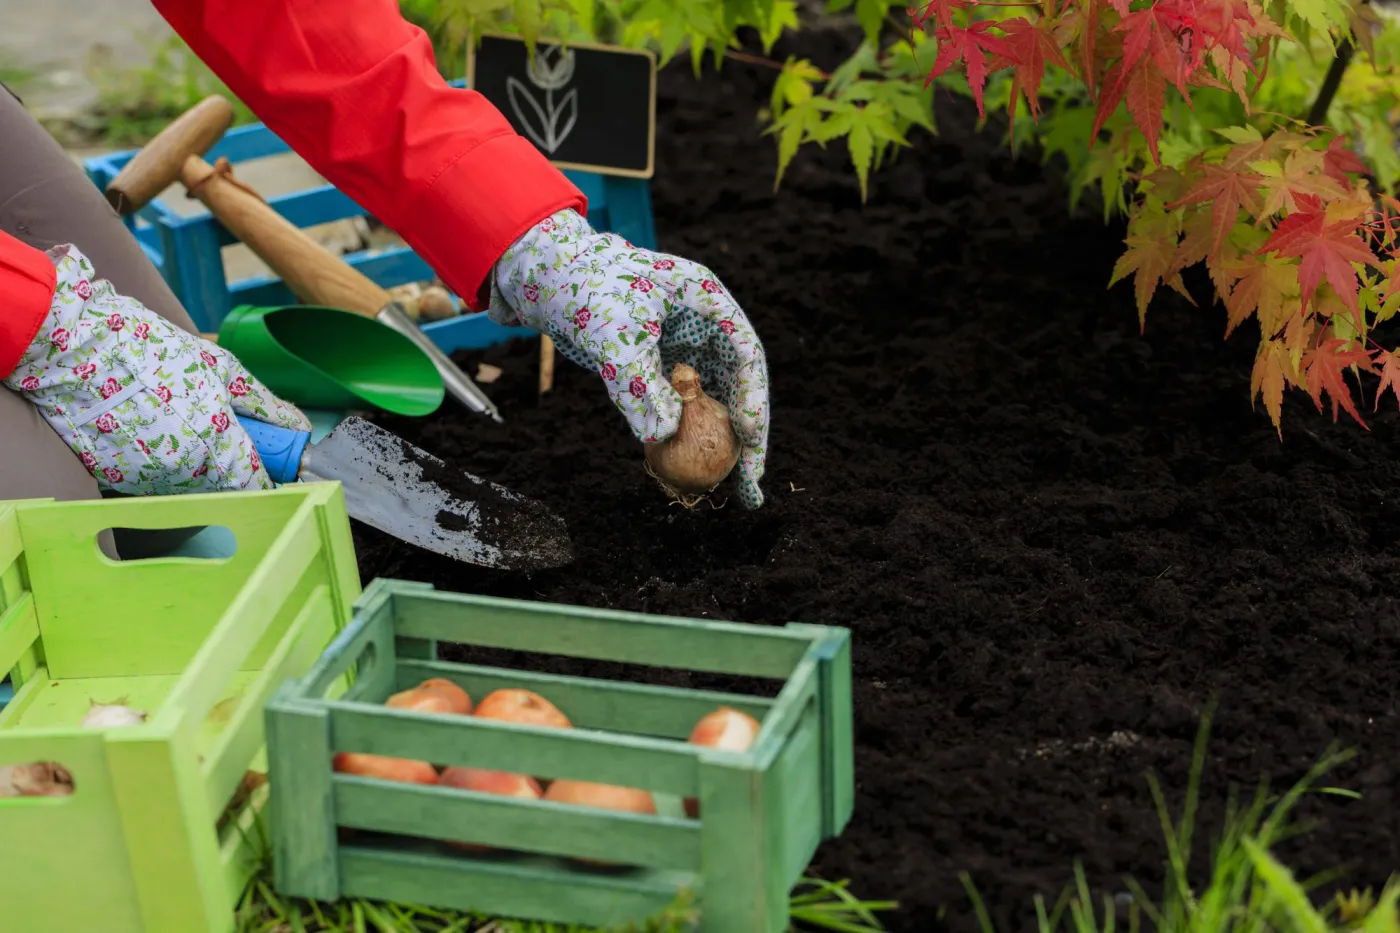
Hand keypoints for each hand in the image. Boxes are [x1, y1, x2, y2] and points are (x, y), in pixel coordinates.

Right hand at [4, 245, 310, 495]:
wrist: (73, 347)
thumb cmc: (150, 348)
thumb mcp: (219, 366)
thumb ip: (264, 403)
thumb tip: (299, 425)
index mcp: (215, 442)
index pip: (255, 483)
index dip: (268, 476)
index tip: (271, 466)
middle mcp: (183, 470)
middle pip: (223, 487)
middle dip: (231, 469)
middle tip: (222, 434)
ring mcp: (147, 478)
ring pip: (188, 487)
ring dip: (195, 468)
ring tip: (177, 422)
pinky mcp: (116, 479)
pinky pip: (153, 481)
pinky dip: (160, 464)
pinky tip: (149, 429)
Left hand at [489, 210, 769, 507]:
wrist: (551, 280)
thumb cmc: (585, 290)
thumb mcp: (613, 334)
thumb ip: (638, 382)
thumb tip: (661, 436)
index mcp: (705, 300)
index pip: (746, 353)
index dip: (753, 397)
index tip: (750, 437)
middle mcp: (703, 327)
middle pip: (738, 385)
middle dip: (748, 436)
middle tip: (753, 484)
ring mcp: (686, 349)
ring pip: (713, 401)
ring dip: (722, 445)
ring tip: (737, 491)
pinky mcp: (663, 369)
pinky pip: (682, 408)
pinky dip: (687, 438)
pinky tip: (692, 471)